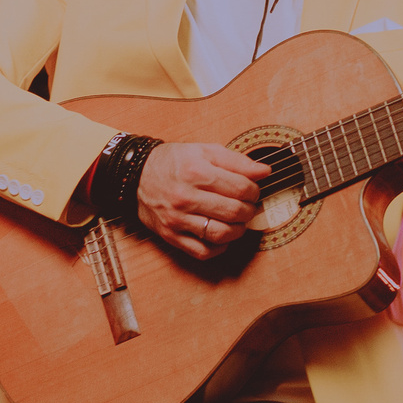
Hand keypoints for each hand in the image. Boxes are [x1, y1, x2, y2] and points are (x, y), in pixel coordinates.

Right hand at [137, 141, 268, 260]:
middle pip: (234, 212)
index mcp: (196, 172)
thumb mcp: (204, 151)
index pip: (241, 188)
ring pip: (221, 234)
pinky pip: (203, 251)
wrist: (136, 175)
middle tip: (247, 206)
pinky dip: (219, 247)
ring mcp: (177, 219)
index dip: (254, 190)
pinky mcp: (171, 235)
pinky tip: (222, 236)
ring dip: (238, 230)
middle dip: (249, 210)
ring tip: (237, 221)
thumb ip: (237, 161)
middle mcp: (185, 197)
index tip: (252, 190)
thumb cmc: (174, 162)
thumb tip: (265, 172)